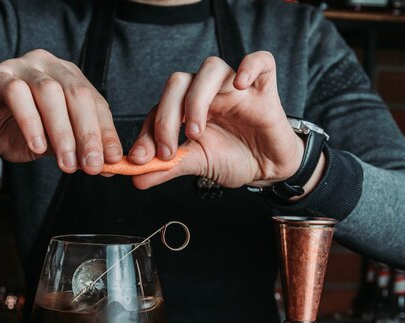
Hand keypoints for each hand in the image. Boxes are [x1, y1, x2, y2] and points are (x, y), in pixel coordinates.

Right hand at [0, 49, 121, 173]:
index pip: (96, 103)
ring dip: (62, 132)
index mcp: (70, 79)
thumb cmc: (15, 132)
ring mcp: (22, 66)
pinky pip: (17, 94)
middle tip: (91, 164)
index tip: (113, 160)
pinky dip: (31, 122)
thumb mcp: (52, 146)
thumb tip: (107, 165)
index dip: (106, 133)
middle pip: (77, 95)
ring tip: (66, 163)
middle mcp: (49, 67)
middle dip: (88, 134)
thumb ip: (76, 150)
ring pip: (50, 93)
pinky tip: (37, 146)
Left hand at [128, 51, 323, 193]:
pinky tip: (240, 86)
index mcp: (187, 107)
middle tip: (167, 151)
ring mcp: (235, 87)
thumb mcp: (198, 165)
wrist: (268, 168)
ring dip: (197, 99)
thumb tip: (136, 178)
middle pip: (179, 82)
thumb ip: (168, 168)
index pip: (159, 108)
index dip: (146, 132)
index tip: (140, 159)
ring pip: (211, 68)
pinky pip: (261, 61)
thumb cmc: (233, 159)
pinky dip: (250, 66)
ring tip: (196, 133)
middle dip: (166, 116)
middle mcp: (207, 92)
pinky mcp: (264, 89)